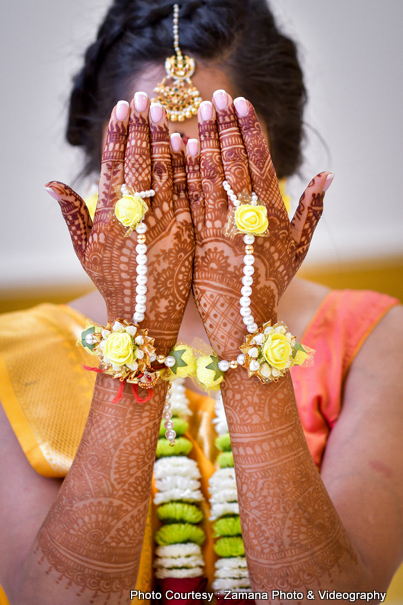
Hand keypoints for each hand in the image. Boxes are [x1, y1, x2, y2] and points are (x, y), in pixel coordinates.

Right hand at [46, 96, 193, 351]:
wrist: (146, 317)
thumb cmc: (115, 283)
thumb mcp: (85, 252)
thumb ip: (72, 214)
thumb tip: (51, 182)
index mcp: (110, 220)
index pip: (114, 167)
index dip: (117, 136)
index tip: (121, 109)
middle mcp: (137, 218)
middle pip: (140, 164)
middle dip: (141, 128)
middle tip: (143, 98)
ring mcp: (165, 224)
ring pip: (165, 174)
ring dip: (164, 140)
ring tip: (163, 112)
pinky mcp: (188, 233)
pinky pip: (187, 194)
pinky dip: (187, 168)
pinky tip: (189, 144)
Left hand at [186, 90, 331, 358]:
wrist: (243, 319)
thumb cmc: (270, 283)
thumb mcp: (299, 247)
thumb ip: (313, 209)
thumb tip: (329, 173)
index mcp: (273, 214)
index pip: (261, 163)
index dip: (251, 131)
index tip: (241, 104)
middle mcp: (248, 216)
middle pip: (237, 161)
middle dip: (227, 126)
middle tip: (218, 95)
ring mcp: (222, 226)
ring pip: (214, 175)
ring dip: (207, 138)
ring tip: (200, 110)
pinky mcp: (199, 238)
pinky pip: (193, 199)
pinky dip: (189, 172)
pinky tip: (183, 146)